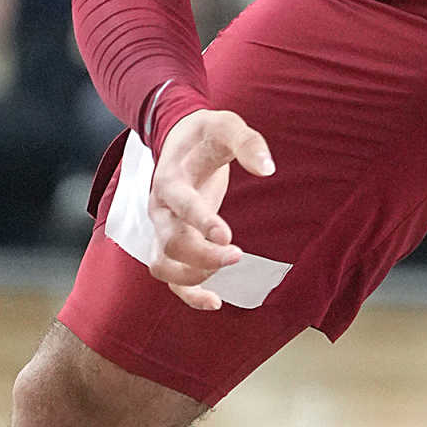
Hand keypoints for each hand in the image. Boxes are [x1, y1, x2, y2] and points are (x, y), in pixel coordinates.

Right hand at [146, 109, 275, 309]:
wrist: (179, 140)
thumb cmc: (205, 134)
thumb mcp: (226, 124)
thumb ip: (247, 142)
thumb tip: (268, 169)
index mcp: (169, 179)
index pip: (180, 205)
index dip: (201, 223)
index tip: (227, 237)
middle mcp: (159, 209)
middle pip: (170, 242)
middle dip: (203, 256)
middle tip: (238, 255)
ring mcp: (161, 230)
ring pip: (163, 265)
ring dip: (193, 275)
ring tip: (227, 264)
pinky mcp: (170, 243)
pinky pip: (170, 279)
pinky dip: (188, 294)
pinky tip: (216, 302)